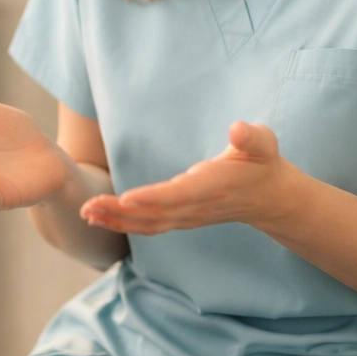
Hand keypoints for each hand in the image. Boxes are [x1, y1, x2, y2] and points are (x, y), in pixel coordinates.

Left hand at [80, 121, 301, 234]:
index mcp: (213, 186)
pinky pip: (149, 226)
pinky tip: (99, 219)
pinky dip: (123, 225)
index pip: (179, 194)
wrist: (270, 197)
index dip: (153, 197)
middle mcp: (197, 206)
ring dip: (116, 220)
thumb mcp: (264, 144)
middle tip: (87, 205)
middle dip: (120, 212)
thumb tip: (237, 129)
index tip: (126, 197)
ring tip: (86, 213)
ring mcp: (188, 217)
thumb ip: (251, 137)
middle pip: (154, 214)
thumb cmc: (262, 163)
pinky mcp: (181, 219)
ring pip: (148, 224)